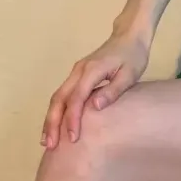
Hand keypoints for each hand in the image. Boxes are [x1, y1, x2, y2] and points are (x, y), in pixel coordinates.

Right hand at [41, 30, 149, 148]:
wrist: (129, 35)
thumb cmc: (133, 55)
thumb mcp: (130, 74)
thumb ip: (113, 90)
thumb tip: (95, 107)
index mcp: (92, 70)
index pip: (76, 98)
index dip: (73, 119)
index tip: (73, 138)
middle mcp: (79, 71)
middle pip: (59, 98)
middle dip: (52, 122)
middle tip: (50, 145)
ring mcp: (76, 72)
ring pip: (57, 96)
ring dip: (51, 118)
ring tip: (47, 140)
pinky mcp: (78, 74)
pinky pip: (63, 94)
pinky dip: (57, 110)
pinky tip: (56, 125)